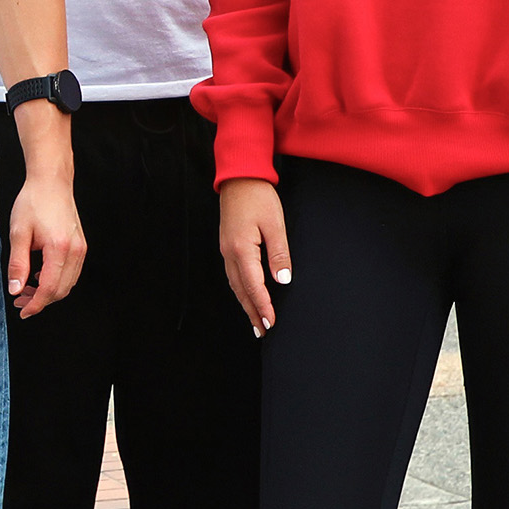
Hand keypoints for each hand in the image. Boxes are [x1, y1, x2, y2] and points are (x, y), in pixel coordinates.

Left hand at [5, 174, 84, 317]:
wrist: (51, 182)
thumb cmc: (34, 202)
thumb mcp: (18, 233)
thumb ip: (18, 264)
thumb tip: (15, 289)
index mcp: (59, 248)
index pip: (49, 289)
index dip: (35, 304)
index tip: (23, 311)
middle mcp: (75, 251)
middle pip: (61, 290)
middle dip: (40, 300)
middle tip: (20, 300)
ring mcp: (80, 249)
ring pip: (68, 284)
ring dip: (49, 292)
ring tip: (27, 289)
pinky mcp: (80, 246)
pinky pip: (71, 273)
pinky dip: (57, 280)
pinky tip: (40, 276)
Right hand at [216, 179, 289, 335]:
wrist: (240, 177)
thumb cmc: (258, 196)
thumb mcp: (275, 224)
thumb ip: (279, 254)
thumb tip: (282, 280)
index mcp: (242, 249)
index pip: (254, 286)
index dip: (263, 306)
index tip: (270, 322)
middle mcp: (230, 253)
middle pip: (241, 290)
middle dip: (252, 312)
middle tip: (262, 331)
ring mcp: (226, 250)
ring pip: (235, 285)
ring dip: (245, 304)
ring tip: (254, 320)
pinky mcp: (228, 245)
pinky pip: (233, 274)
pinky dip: (241, 290)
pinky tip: (246, 295)